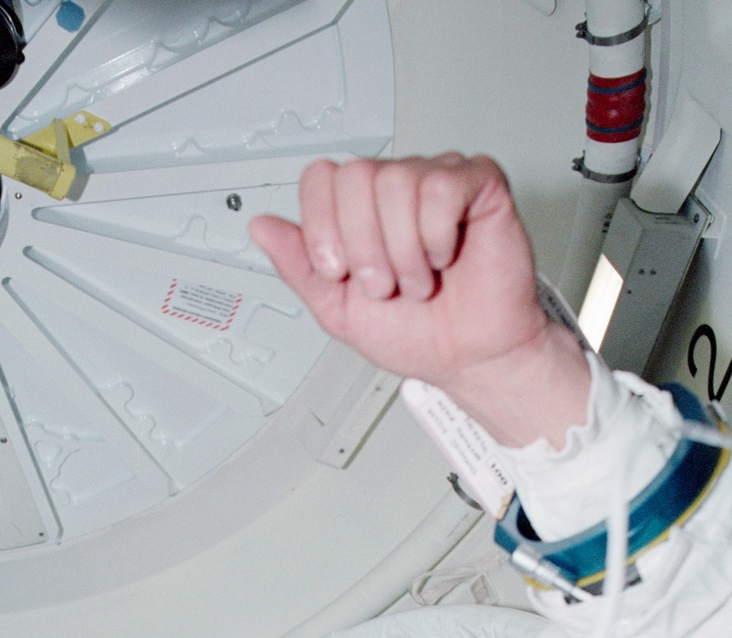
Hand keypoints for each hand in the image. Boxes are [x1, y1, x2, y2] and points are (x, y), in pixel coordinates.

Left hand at [250, 155, 590, 446]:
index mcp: (359, 211)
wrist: (469, 359)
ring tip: (416, 281)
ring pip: (397, 181)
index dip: (322, 226)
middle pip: (355, 176)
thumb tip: (261, 227)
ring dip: (403, 250)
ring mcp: (437, 181)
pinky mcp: (479, 186)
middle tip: (382, 284)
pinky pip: (443, 186)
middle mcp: (394, 189)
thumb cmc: (417, 335)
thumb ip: (299, 268)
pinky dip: (437, 234)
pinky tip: (443, 256)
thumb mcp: (338, 310)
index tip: (338, 271)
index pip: (320, 177)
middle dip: (362, 245)